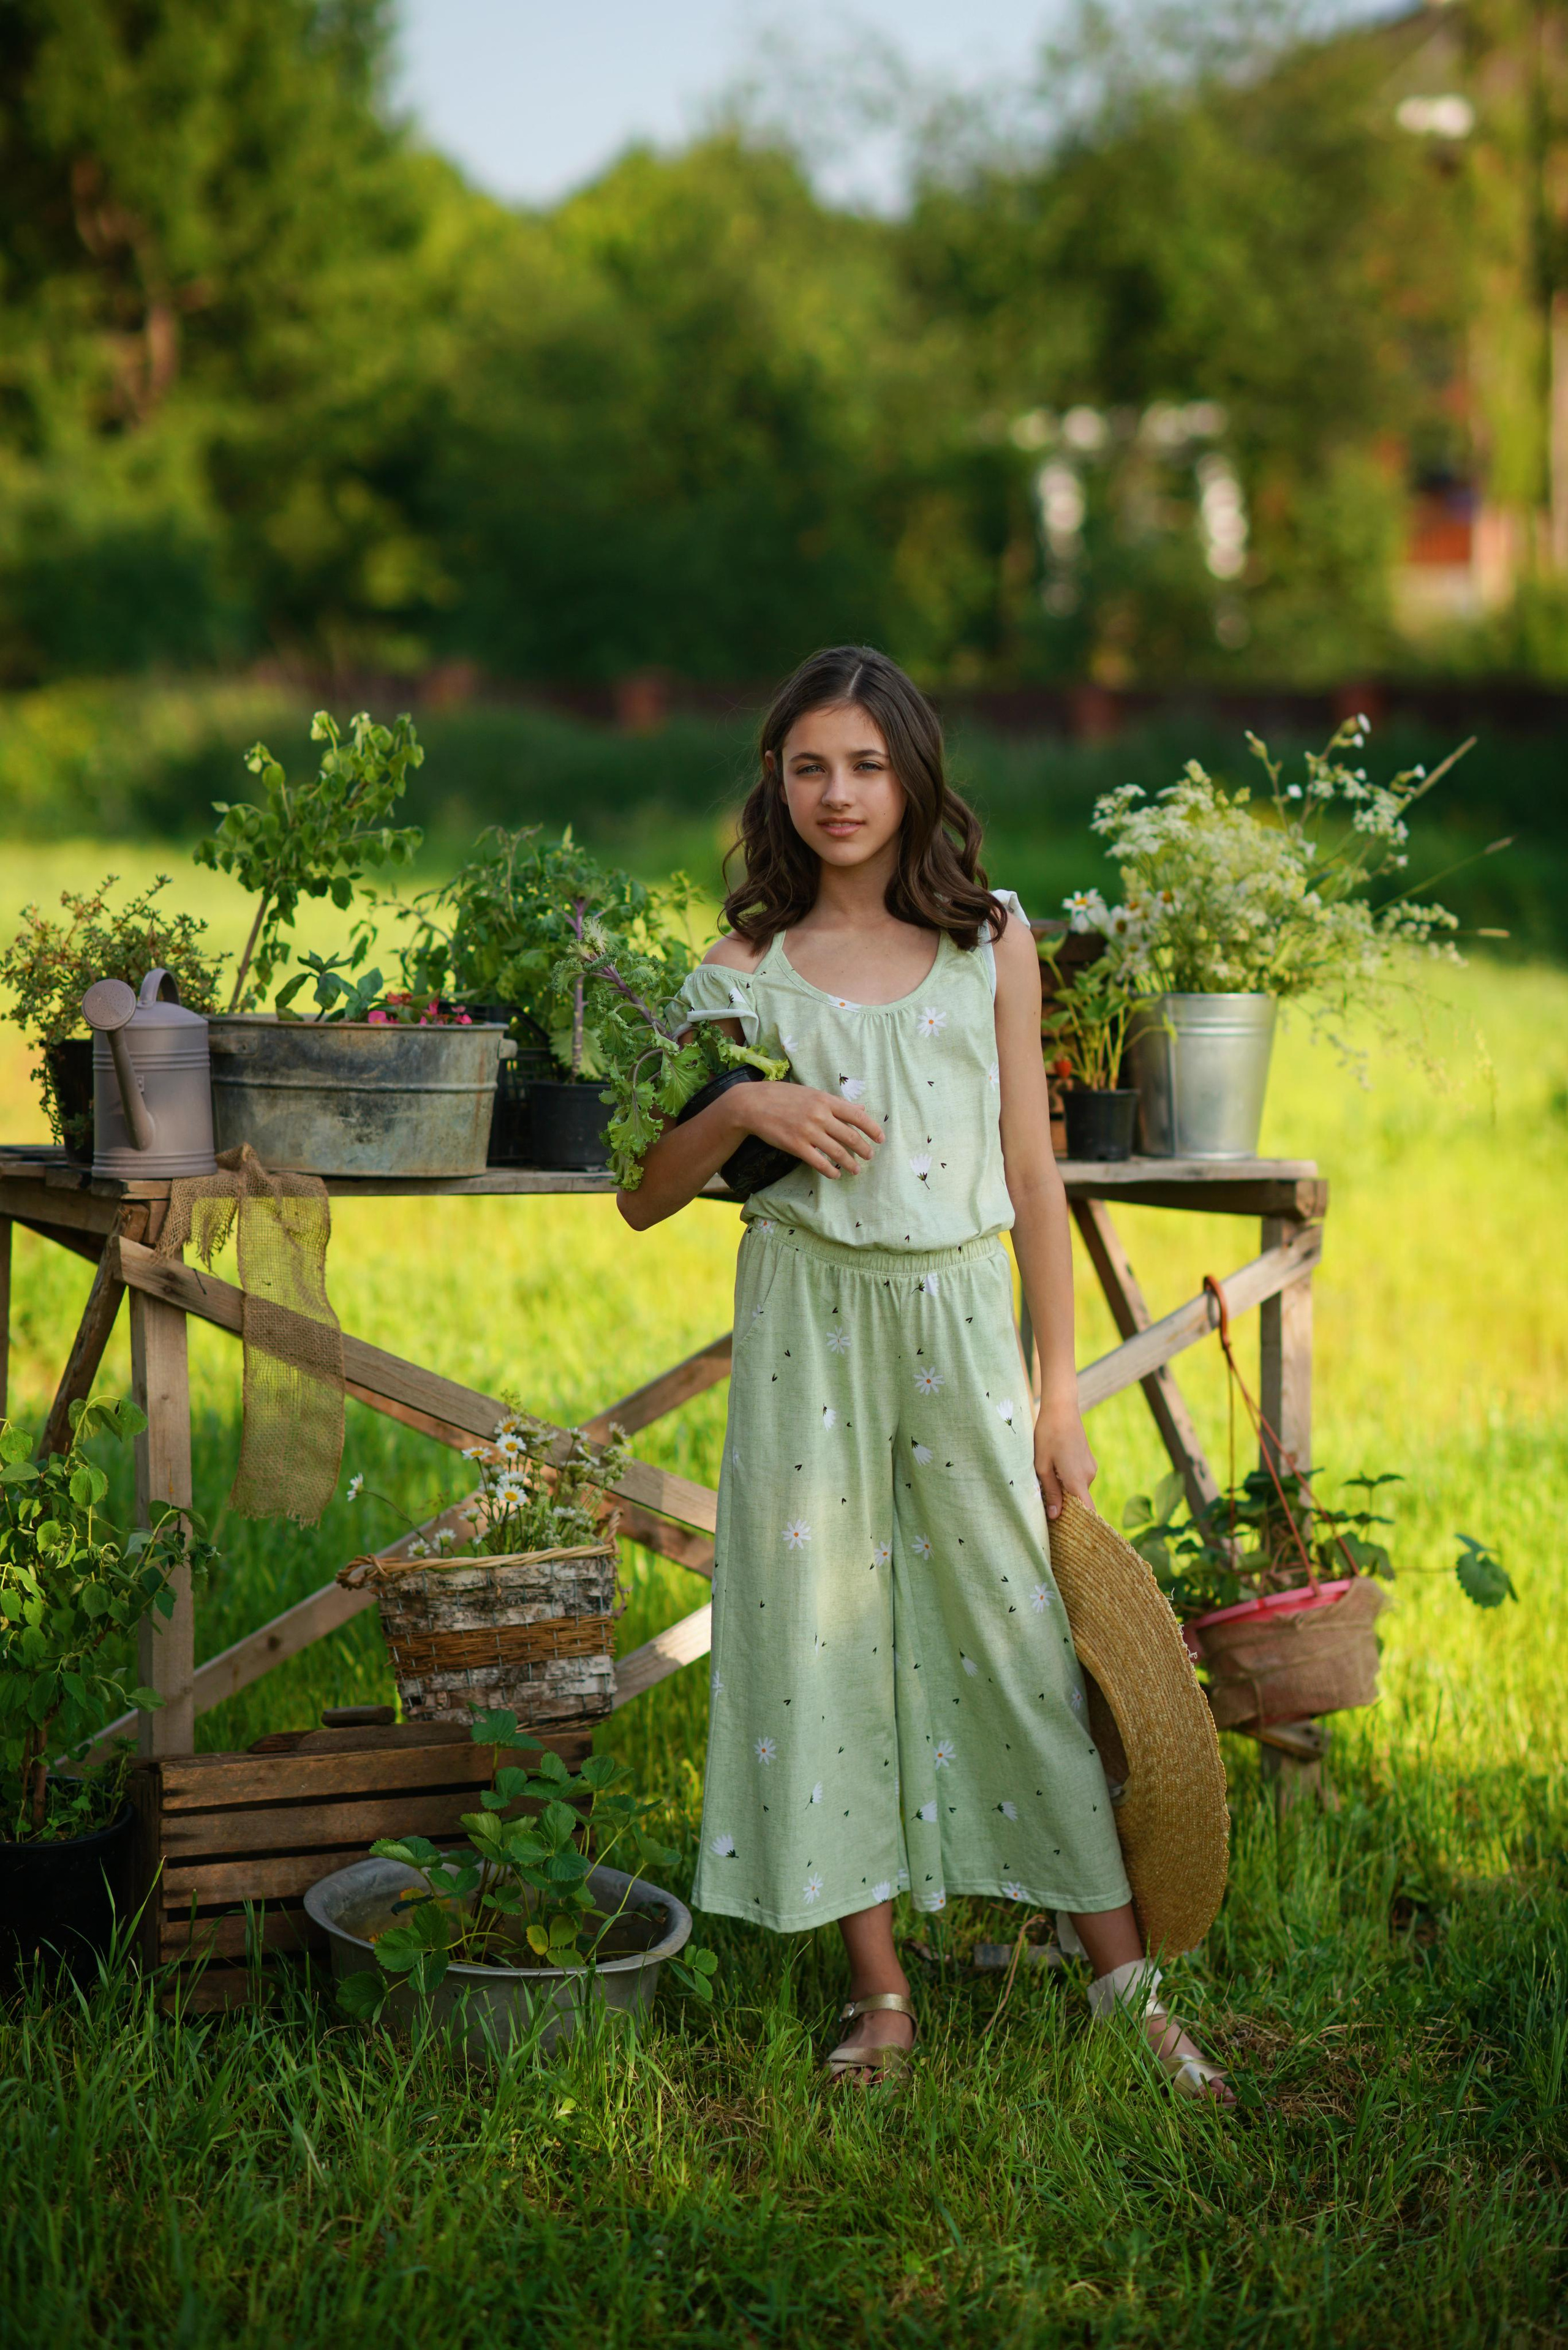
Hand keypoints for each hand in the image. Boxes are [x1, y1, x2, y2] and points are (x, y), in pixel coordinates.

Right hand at [733, 1081, 882, 1178]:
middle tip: (870, 1156)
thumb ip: (836, 1103)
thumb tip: (861, 1108)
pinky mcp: (796, 1146)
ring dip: (850, 1163)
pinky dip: (830, 1171)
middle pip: (850, 1136)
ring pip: (837, 1152)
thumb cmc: (782, 1096)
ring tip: (856, 1170)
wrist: (752, 1105)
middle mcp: (820, 1116)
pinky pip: (819, 1162)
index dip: (872, 1128)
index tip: (881, 1138)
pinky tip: (835, 1175)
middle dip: (864, 1149)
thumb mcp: (811, 1093)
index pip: (857, 1116)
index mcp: (825, 1100)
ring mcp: (808, 1132)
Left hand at [1034, 1401, 1095, 1520]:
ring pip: (1078, 1490)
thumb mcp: (1042, 1465)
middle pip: (1079, 1502)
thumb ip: (1050, 1491)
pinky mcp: (1088, 1462)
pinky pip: (1079, 1479)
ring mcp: (1091, 1468)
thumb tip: (1056, 1516)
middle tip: (1047, 1512)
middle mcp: (1088, 1476)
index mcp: (1077, 1479)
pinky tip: (1054, 1473)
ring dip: (1065, 1492)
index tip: (1075, 1537)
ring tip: (1047, 1485)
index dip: (1083, 1525)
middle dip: (1066, 1508)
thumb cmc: (1047, 1436)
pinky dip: (1069, 1482)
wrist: (1061, 1409)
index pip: (1088, 1511)